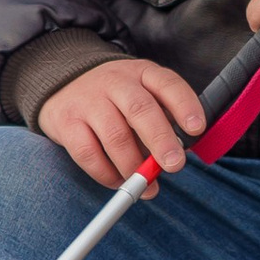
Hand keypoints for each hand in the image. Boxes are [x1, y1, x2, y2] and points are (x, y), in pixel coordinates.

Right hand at [36, 58, 204, 191]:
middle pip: (140, 109)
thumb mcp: (141, 93)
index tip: (196, 129)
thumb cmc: (114, 97)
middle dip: (160, 140)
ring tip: (147, 186)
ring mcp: (88, 101)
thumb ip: (162, 119)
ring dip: (134, 166)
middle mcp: (116, 83)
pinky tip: (118, 182)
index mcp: (142, 73)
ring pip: (115, 135)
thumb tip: (178, 154)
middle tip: (175, 165)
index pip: (167, 84)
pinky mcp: (66, 122)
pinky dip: (106, 173)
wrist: (62, 82)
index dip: (184, 106)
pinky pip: (88, 153)